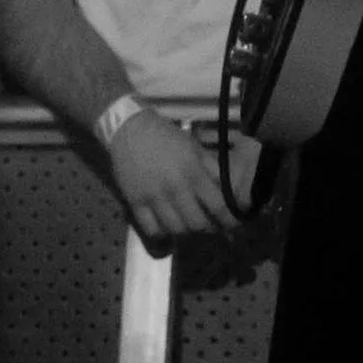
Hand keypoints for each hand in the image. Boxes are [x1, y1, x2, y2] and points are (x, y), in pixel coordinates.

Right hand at [106, 105, 247, 247]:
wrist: (129, 130)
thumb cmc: (166, 137)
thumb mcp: (194, 147)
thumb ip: (212, 168)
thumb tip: (228, 188)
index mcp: (193, 172)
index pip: (217, 205)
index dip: (228, 220)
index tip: (233, 225)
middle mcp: (175, 188)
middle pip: (197, 224)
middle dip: (207, 229)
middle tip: (209, 226)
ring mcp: (153, 198)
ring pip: (175, 229)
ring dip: (186, 232)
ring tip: (188, 225)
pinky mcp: (135, 203)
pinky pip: (151, 229)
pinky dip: (162, 233)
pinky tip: (166, 227)